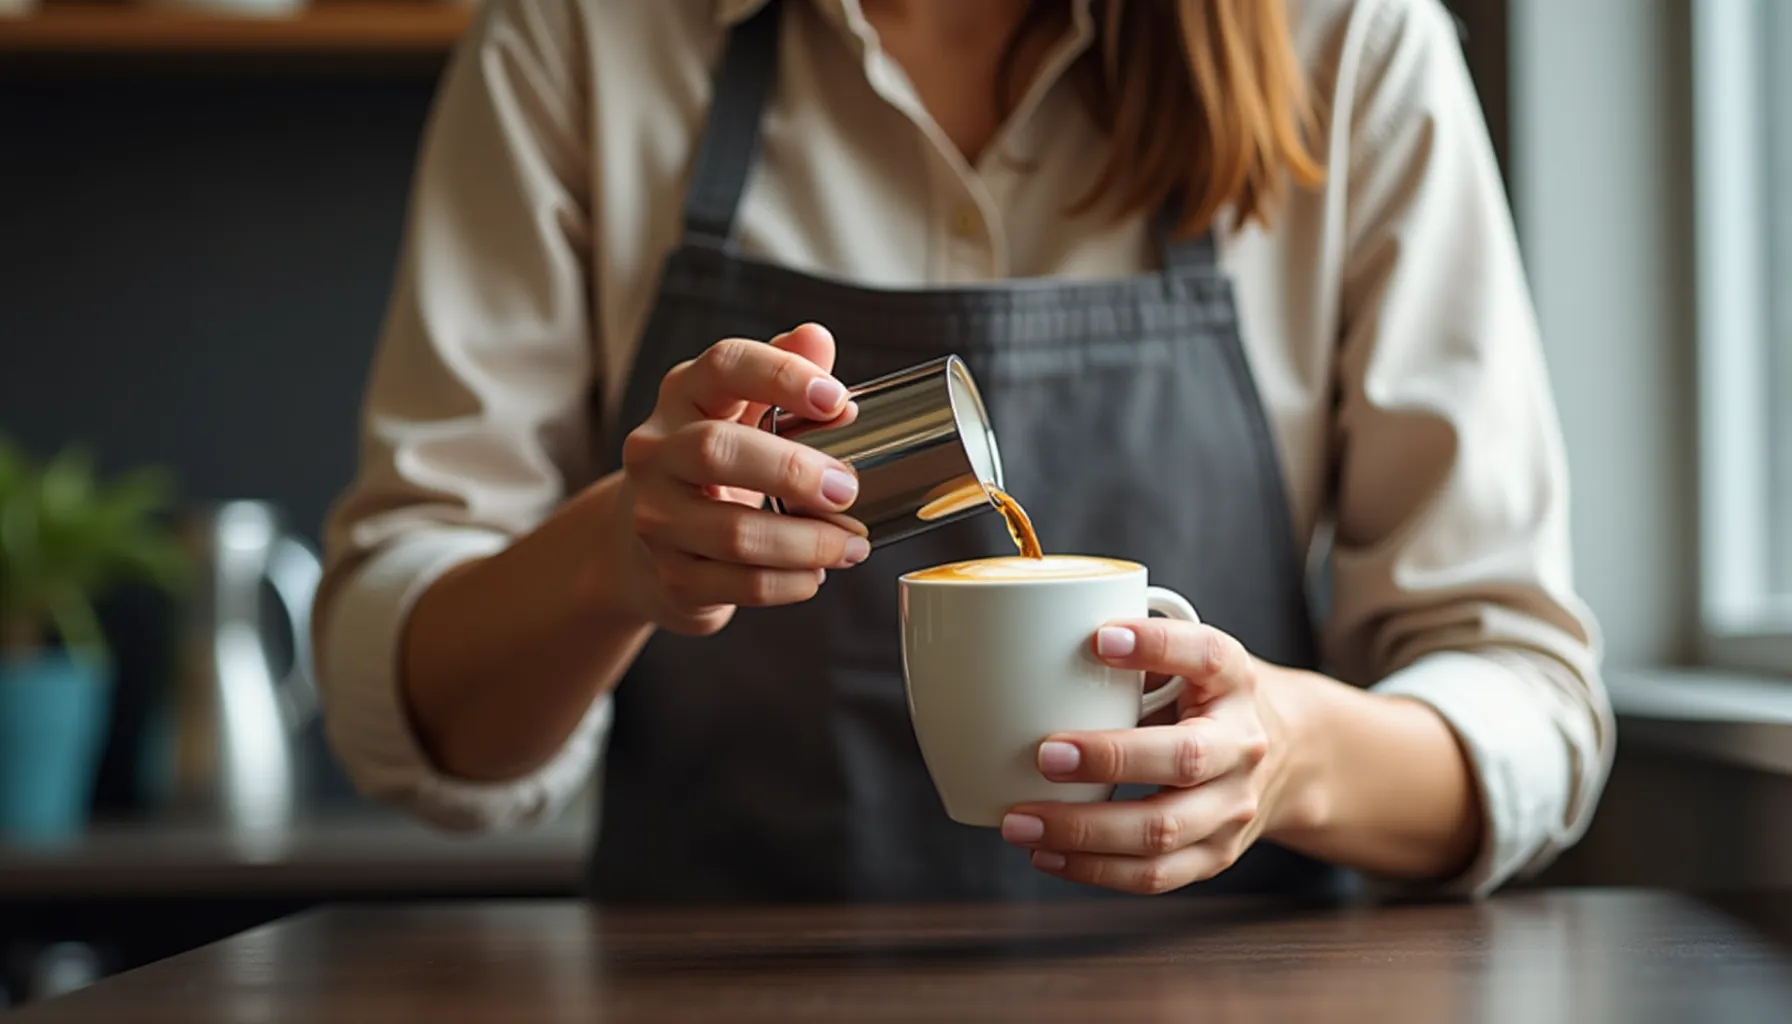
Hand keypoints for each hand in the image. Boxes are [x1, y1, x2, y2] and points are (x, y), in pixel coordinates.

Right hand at [617, 323, 868, 635]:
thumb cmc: (713, 469)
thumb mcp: (741, 414)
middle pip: (716, 450)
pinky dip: (789, 583)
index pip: (724, 367)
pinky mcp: (672, 577)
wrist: (642, 546)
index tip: (838, 399)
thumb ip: (781, 374)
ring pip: (733, 532)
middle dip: (794, 470)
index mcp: (683, 397)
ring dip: (806, 542)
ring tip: (852, 543)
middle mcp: (657, 452)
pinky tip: (816, 575)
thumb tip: (817, 338)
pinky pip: (739, 585)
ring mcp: (656, 518)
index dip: (782, 375)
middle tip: (848, 488)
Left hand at [999, 619, 1307, 894]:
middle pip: (1185, 759)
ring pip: (1162, 831)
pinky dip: (1094, 870)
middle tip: (1044, 754)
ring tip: (1021, 822)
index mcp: (1234, 681)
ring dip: (1084, 831)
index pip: (1207, 655)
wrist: (1286, 758)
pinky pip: (1154, 875)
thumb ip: (1134, 654)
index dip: (1158, 647)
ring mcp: (1233, 808)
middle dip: (1110, 760)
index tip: (1100, 638)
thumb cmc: (1205, 700)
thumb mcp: (1187, 662)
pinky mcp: (1216, 855)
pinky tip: (1046, 855)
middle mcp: (1242, 745)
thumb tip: (1033, 647)